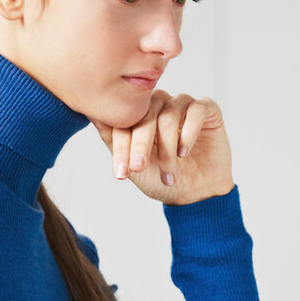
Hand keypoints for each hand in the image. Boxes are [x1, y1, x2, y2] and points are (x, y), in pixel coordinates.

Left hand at [92, 91, 233, 205]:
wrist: (196, 195)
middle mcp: (161, 105)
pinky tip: (184, 152)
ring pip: (169, 115)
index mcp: (140, 114)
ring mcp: (184, 105)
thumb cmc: (162, 179)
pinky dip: (188, 133)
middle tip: (139, 166)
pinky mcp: (208, 109)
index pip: (125, 119)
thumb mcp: (134, 166)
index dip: (121, 145)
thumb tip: (91, 113)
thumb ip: (114, 140)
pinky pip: (196, 111)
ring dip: (167, 147)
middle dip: (140, 144)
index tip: (121, 173)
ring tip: (168, 173)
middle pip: (146, 114)